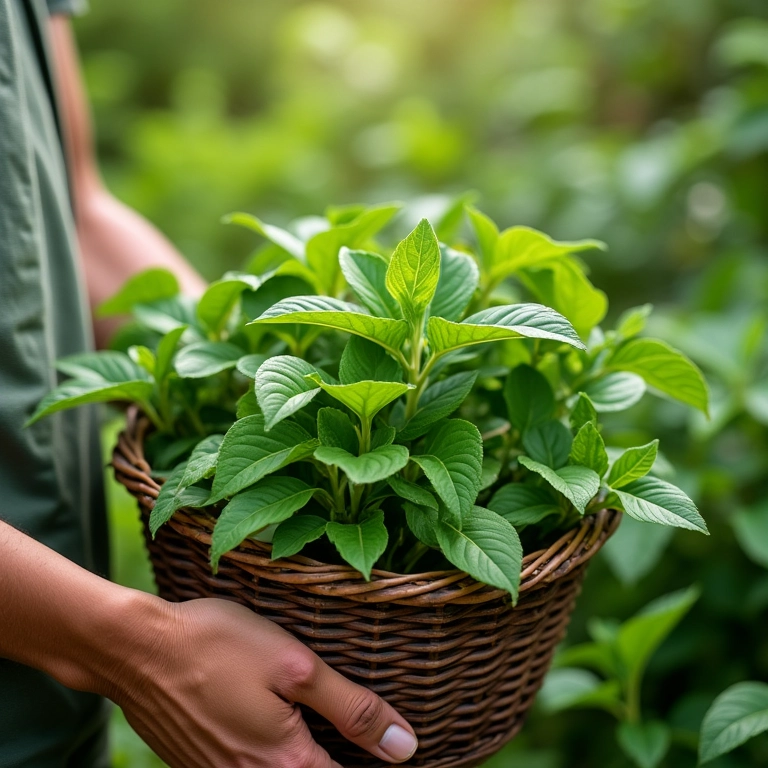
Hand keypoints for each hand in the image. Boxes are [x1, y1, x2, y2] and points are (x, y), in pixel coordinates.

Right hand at [108, 596, 417, 767]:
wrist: (134, 649)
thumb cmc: (217, 646)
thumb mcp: (295, 666)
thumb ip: (351, 708)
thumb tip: (405, 747)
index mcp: (287, 762)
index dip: (374, 762)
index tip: (395, 751)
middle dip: (337, 757)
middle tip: (359, 734)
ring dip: (305, 755)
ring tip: (319, 725)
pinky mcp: (202, 763)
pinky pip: (249, 767)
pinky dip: (272, 754)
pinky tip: (276, 722)